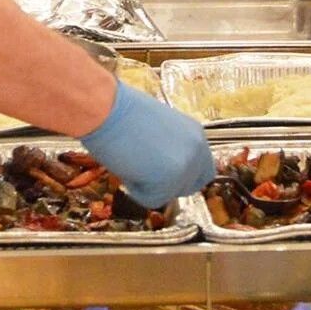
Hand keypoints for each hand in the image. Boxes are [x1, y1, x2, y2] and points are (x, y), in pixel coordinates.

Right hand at [80, 80, 214, 207]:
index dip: (184, 178)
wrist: (106, 109)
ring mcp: (185, 166)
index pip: (204, 171)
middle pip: (189, 187)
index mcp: (195, 134)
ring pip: (168, 194)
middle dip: (167, 185)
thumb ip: (172, 149)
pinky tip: (128, 167)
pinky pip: (151, 200)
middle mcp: (196, 150)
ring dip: (149, 185)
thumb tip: (166, 169)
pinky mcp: (168, 180)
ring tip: (134, 160)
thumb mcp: (160, 130)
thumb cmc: (123, 114)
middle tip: (144, 170)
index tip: (166, 178)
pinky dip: (136, 191)